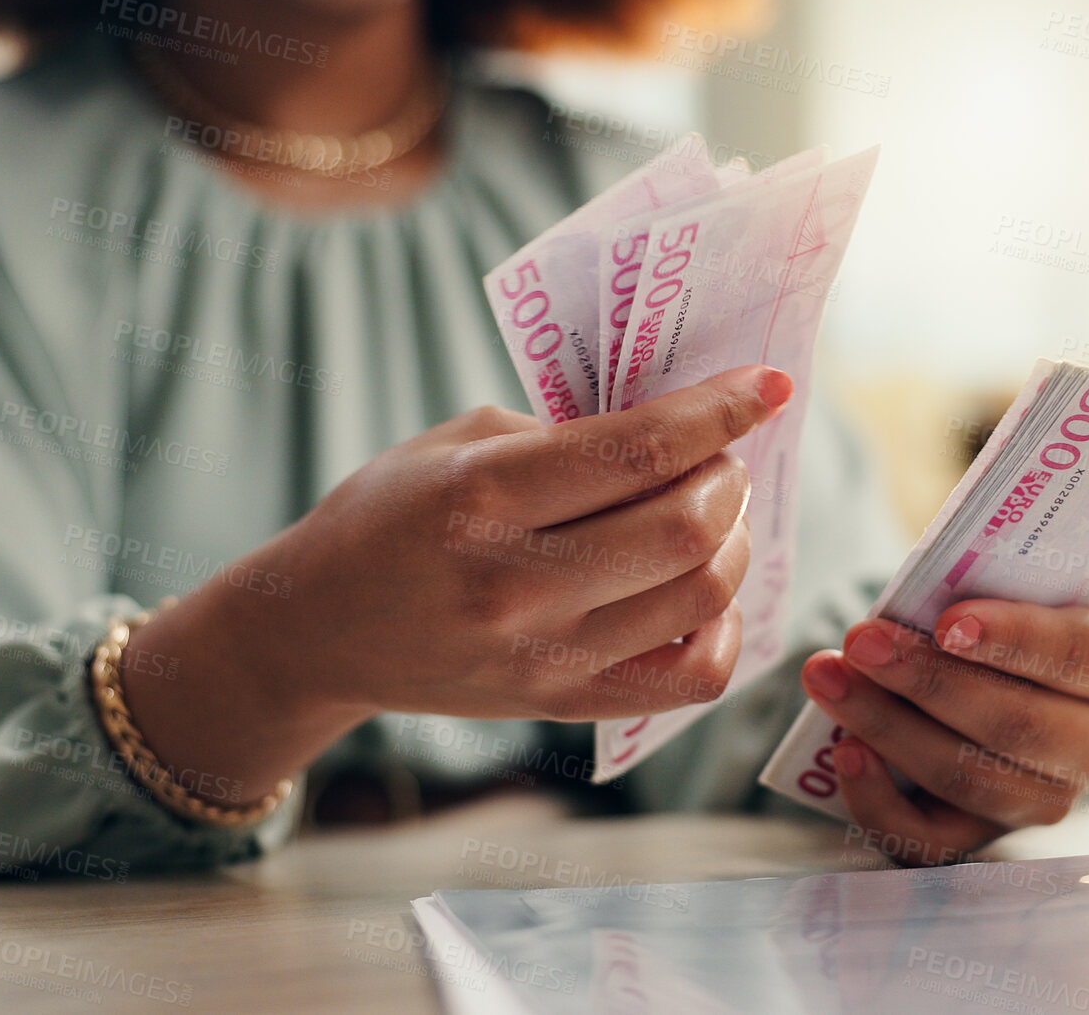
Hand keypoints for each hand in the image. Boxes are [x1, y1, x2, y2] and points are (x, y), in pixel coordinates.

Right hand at [243, 363, 791, 720]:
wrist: (321, 629)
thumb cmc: (390, 516)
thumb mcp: (455, 444)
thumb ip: (563, 435)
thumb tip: (679, 430)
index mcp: (485, 495)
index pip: (639, 449)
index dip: (720, 411)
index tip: (768, 384)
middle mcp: (518, 582)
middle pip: (688, 526)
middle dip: (728, 475)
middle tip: (719, 457)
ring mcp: (544, 654)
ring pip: (703, 595)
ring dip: (733, 542)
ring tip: (710, 516)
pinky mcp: (563, 704)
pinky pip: (692, 675)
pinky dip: (722, 626)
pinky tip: (699, 592)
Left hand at [800, 599, 1088, 865]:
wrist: (1001, 672)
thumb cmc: (1002, 615)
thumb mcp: (1011, 588)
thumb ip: (978, 593)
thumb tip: (905, 611)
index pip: (1077, 653)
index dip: (1012, 638)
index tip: (946, 622)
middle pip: (1016, 724)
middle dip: (928, 682)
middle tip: (861, 641)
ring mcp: (1047, 800)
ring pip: (969, 779)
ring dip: (888, 727)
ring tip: (829, 677)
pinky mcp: (988, 837)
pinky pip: (932, 841)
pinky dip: (879, 800)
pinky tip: (844, 753)